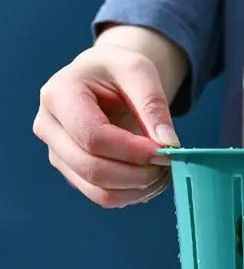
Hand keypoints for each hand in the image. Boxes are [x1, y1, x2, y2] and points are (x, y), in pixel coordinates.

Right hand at [33, 42, 178, 207]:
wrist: (105, 80)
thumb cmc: (119, 72)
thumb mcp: (139, 70)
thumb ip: (153, 104)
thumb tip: (168, 144)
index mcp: (58, 95)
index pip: (93, 137)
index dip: (132, 151)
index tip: (164, 151)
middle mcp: (49, 128)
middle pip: (93, 169)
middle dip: (139, 174)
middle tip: (168, 163)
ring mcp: (59, 155)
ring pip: (99, 192)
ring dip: (139, 189)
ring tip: (163, 170)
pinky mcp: (74, 174)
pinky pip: (105, 198)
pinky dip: (134, 195)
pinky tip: (151, 178)